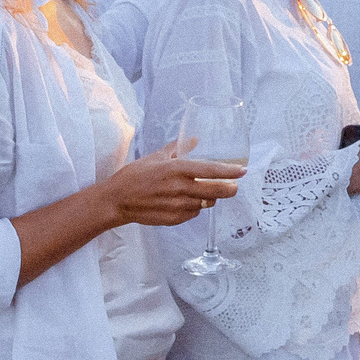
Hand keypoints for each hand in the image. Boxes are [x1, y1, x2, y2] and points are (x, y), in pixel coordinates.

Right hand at [103, 140, 243, 227]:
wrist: (116, 201)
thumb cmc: (134, 176)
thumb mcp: (156, 157)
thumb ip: (177, 147)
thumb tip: (195, 139)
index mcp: (177, 169)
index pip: (211, 171)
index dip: (230, 172)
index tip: (242, 171)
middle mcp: (180, 188)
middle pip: (216, 192)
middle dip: (229, 189)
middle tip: (233, 186)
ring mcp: (178, 206)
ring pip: (206, 203)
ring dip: (209, 198)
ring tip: (204, 192)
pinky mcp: (175, 219)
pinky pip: (194, 213)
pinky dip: (194, 208)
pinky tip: (185, 202)